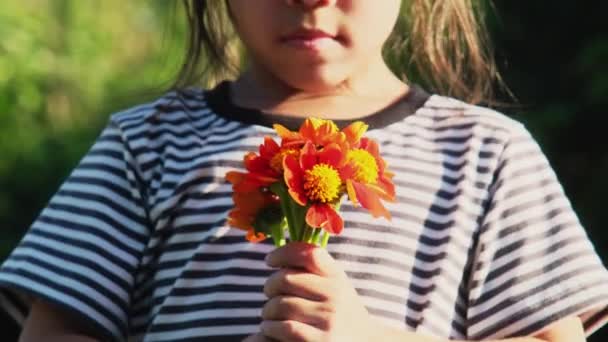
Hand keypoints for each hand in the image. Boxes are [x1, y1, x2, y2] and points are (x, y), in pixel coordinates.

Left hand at [256, 242, 376, 341]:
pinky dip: (270, 327)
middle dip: (270, 285)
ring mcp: (329, 319)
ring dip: (268, 311)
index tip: (270, 260)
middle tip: (269, 293)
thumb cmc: (338, 313)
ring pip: (280, 304)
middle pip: (286, 279)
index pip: (309, 253)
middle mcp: (336, 295)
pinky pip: (285, 327)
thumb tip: (275, 257)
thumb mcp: (334, 286)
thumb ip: (312, 271)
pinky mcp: (321, 341)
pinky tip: (271, 328)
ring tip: (269, 315)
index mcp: (337, 277)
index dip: (284, 253)